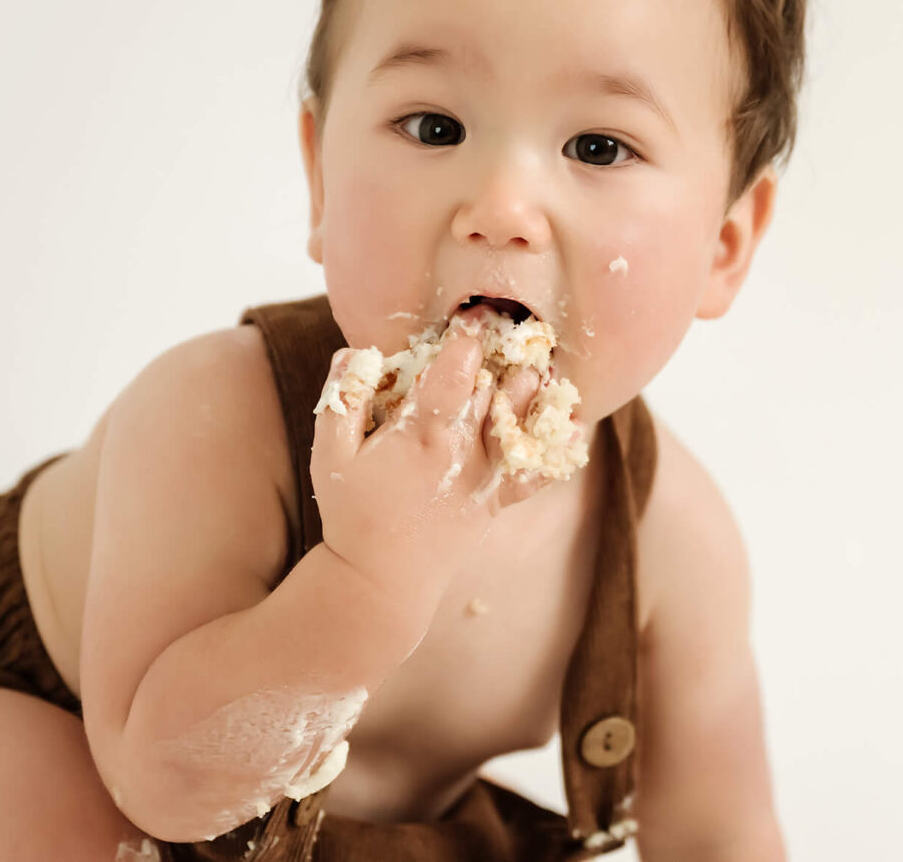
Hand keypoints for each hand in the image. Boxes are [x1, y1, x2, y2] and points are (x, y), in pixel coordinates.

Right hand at [310, 326, 552, 608]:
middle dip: (504, 353)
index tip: (471, 319)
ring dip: (534, 388)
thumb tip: (353, 351)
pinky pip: (539, 471)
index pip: (456, 370)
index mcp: (423, 432)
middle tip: (512, 327)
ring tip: (537, 361)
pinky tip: (573, 424)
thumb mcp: (329, 456)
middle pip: (497, 386)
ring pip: (525, 420)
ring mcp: (486, 475)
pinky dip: (559, 449)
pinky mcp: (498, 499)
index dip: (467, 338)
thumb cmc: (351, 515)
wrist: (379, 582)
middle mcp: (464, 449)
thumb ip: (341, 400)